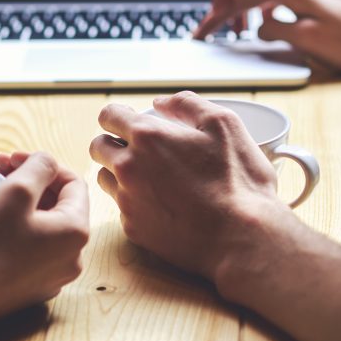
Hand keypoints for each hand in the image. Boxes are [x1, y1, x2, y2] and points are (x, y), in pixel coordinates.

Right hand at [0, 152, 90, 322]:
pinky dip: (19, 230)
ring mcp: (53, 276)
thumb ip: (40, 166)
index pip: (74, 183)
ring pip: (46, 227)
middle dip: (32, 182)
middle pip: (60, 205)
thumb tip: (48, 162)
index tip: (14, 159)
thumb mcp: (16, 190)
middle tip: (0, 169)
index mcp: (77, 232)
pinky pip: (34, 250)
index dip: (44, 165)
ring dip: (24, 204)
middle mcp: (73, 258)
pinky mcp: (32, 288)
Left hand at [89, 92, 286, 280]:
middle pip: (98, 147)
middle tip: (140, 149)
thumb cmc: (238, 181)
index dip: (119, 116)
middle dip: (114, 143)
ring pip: (104, 178)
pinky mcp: (133, 228)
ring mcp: (128, 200)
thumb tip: (160, 102)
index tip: (131, 122)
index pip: (108, 116)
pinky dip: (135, 203)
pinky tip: (162, 205)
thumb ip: (187, 105)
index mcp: (147, 137)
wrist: (242, 238)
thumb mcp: (224, 125)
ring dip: (119, 173)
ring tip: (150, 177)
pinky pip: (122, 208)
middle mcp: (128, 168)